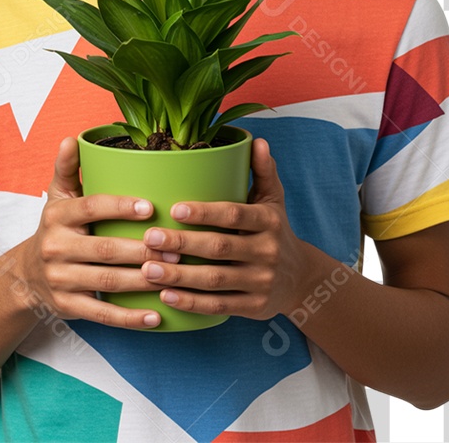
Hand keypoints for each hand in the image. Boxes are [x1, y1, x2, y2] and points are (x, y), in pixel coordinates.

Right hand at [13, 136, 181, 328]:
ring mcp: (60, 279)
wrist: (26, 275)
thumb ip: (67, 168)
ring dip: (143, 281)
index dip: (121, 207)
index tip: (151, 207)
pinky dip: (130, 318)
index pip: (92, 208)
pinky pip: (102, 313)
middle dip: (142, 249)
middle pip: (104, 249)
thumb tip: (72, 138)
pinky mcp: (67, 307)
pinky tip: (156, 316)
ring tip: (174, 276)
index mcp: (58, 216)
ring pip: (107, 281)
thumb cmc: (56, 227)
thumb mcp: (57, 196)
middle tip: (177, 248)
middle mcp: (55, 247)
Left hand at [137, 136, 310, 319]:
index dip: (204, 212)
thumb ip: (263, 170)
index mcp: (268, 220)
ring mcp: (260, 281)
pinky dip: (191, 303)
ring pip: (215, 280)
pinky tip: (166, 296)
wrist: (301, 278)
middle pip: (219, 247)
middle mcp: (267, 251)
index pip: (233, 214)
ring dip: (179, 276)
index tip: (174, 209)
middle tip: (149, 238)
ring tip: (147, 270)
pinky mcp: (254, 307)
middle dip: (182, 244)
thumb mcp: (274, 199)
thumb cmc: (275, 230)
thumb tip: (257, 140)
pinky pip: (218, 306)